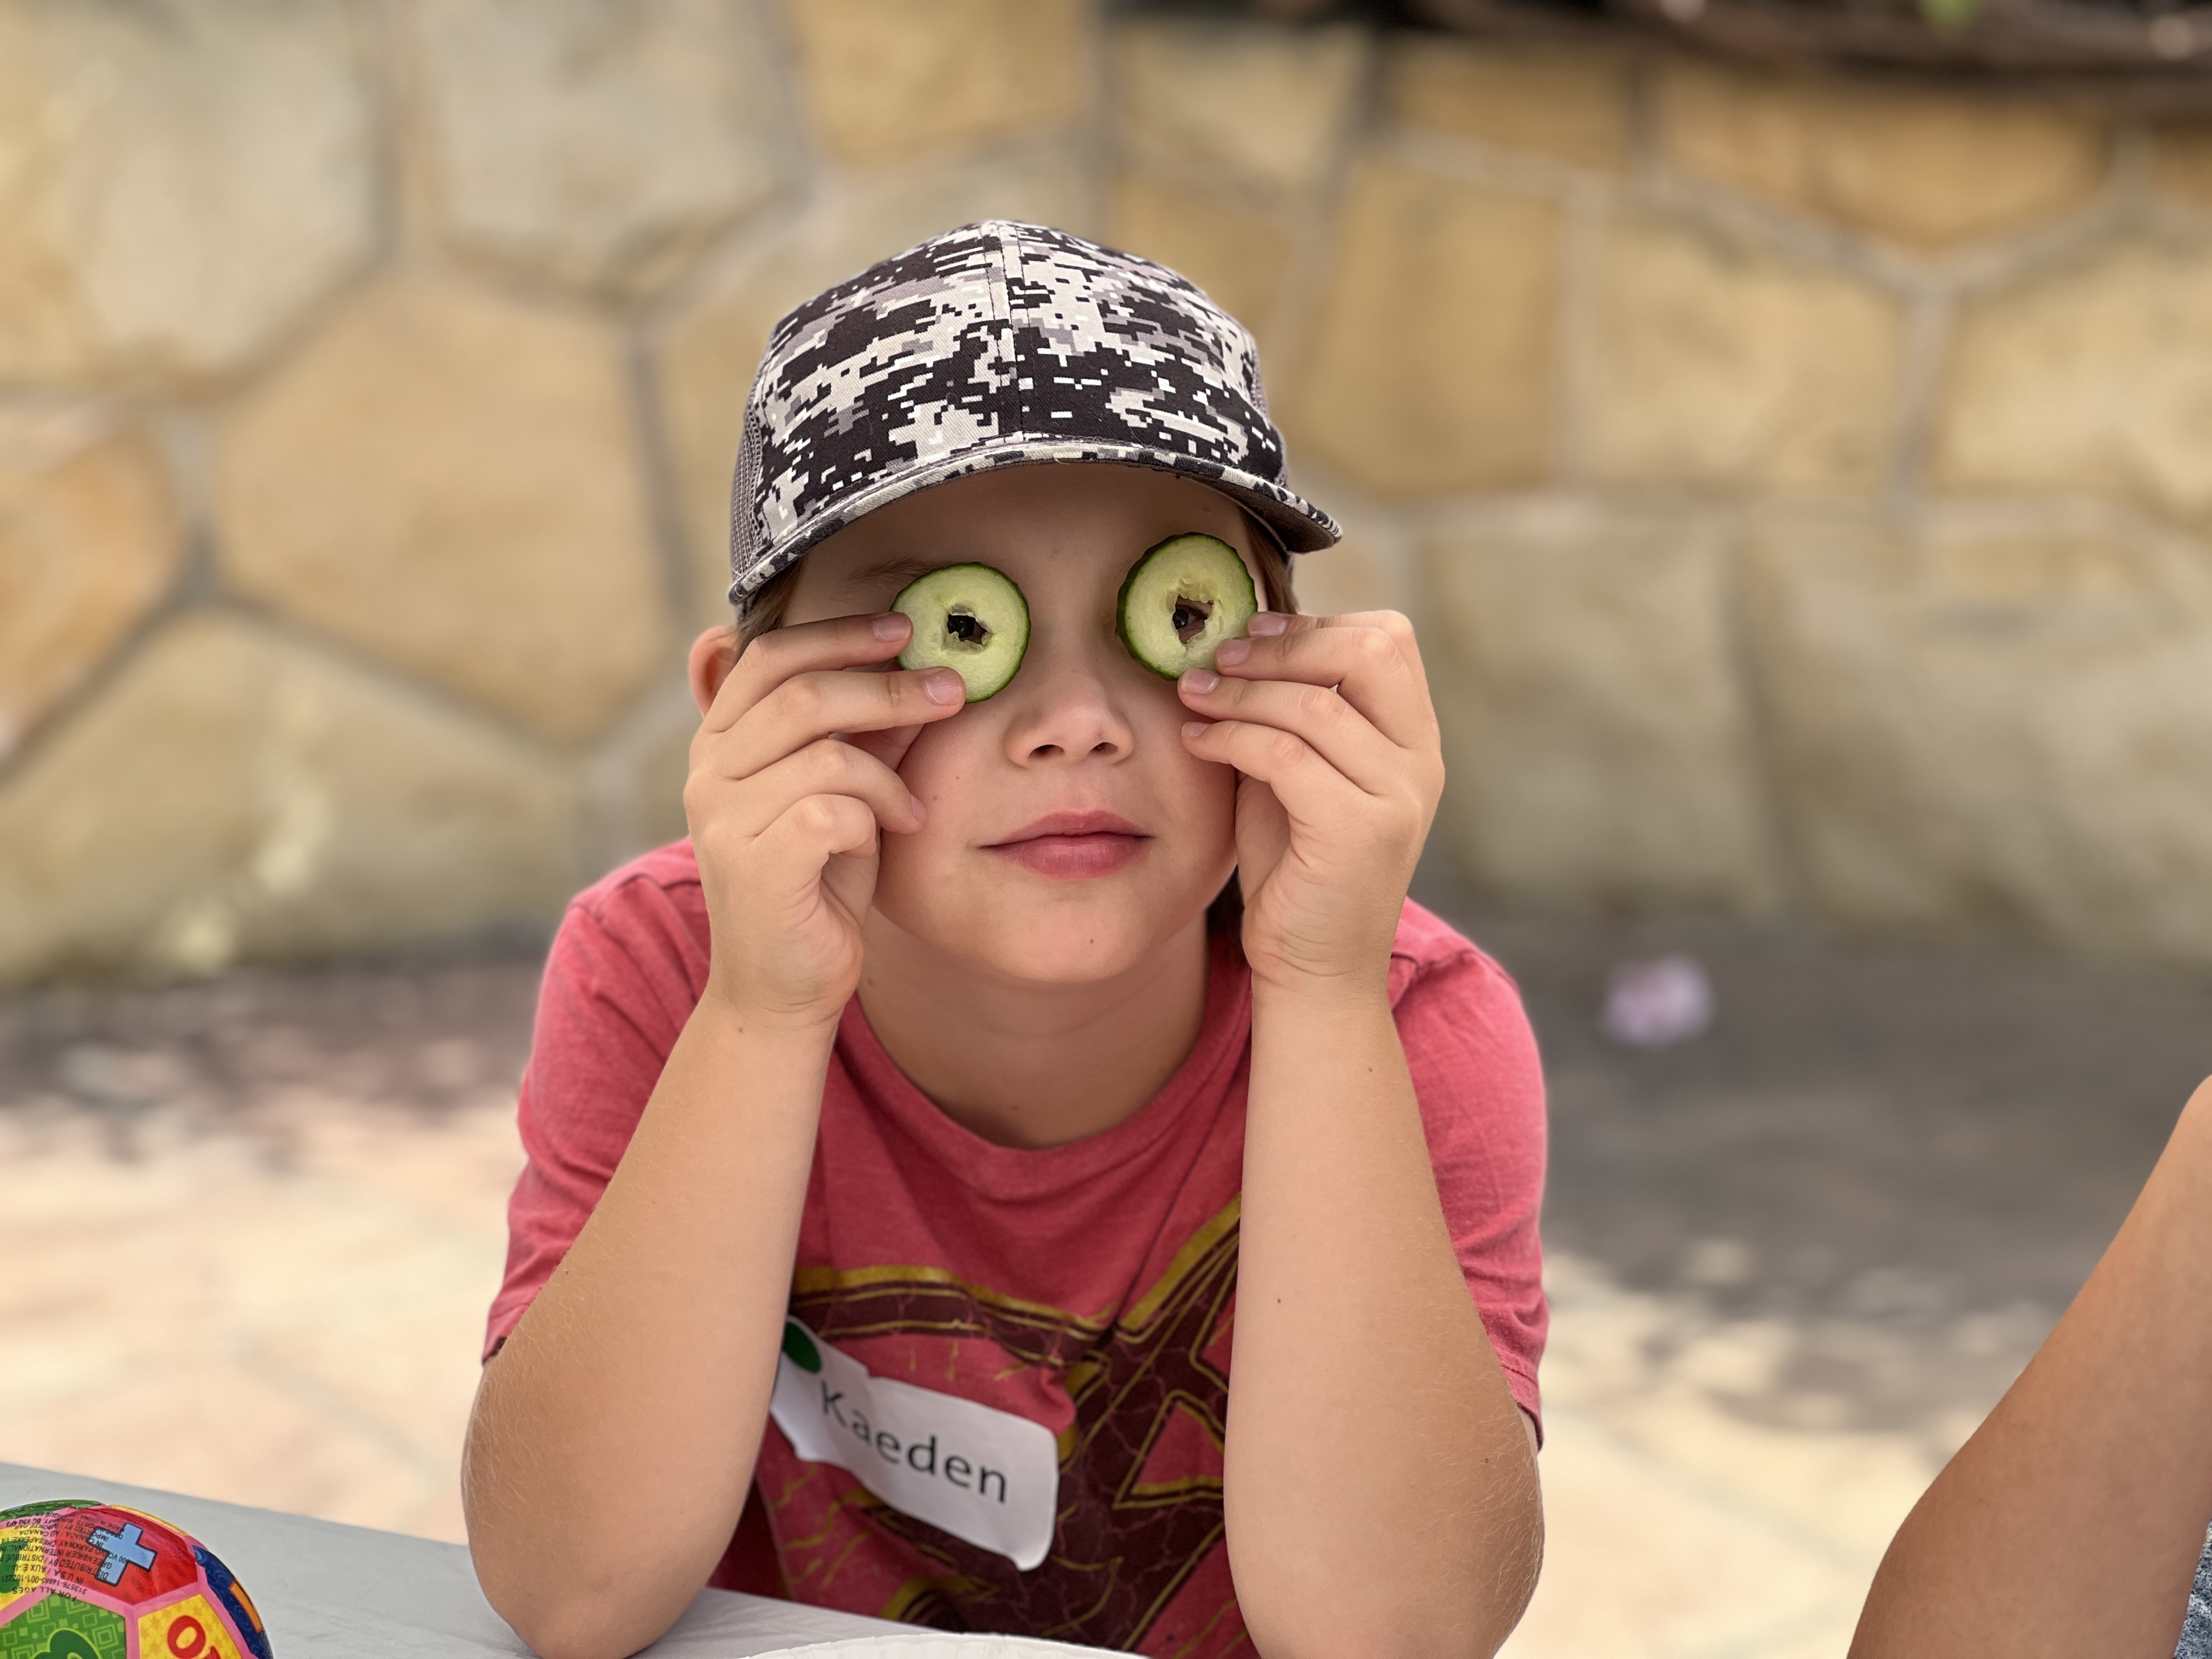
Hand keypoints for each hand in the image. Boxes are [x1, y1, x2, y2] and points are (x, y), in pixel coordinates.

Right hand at [685, 614, 964, 1028]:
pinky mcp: (751, 866)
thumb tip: (917, 666)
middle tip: (952, 691)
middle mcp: (707, 773)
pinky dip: (876, 817)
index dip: (838, 635)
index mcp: (721, 743)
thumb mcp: (845, 795)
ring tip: (912, 807)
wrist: (783, 989)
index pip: (769, 657)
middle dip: (889, 688)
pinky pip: (830, 810)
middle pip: (803, 694)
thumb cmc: (818, 886)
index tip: (903, 630)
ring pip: (825, 754)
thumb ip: (865, 735)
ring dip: (889, 776)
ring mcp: (720, 819)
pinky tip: (895, 835)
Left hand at [1176, 612, 1442, 996]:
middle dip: (1283, 645)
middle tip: (1218, 658)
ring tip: (1191, 696)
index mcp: (1415, 740)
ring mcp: (1397, 797)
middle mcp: (1420, 762)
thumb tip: (1236, 645)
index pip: (1390, 640)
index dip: (1316, 625)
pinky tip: (1195, 742)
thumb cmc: (1297, 868)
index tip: (1252, 635)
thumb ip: (1290, 715)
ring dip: (1239, 693)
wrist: (1314, 968)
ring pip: (1314, 705)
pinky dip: (1230, 738)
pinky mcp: (1359, 832)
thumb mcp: (1297, 773)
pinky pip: (1285, 756)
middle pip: (1369, 652)